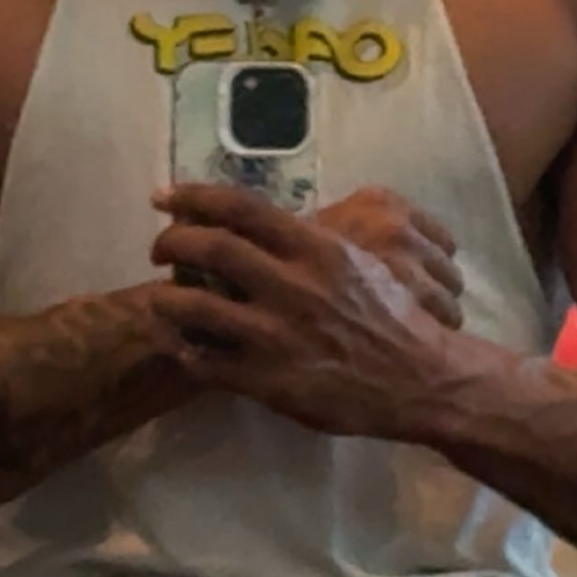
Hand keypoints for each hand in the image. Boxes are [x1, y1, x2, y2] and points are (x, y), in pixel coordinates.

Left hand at [150, 183, 455, 439]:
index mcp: (314, 248)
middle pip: (210, 247)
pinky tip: (181, 344)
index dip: (194, 196)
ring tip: (157, 297)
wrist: (419, 378)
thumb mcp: (356, 259)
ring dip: (165, 298)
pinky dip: (185, 348)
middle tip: (159, 247)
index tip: (164, 195)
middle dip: (171, 241)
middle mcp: (291, 285)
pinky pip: (207, 362)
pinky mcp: (269, 381)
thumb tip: (264, 225)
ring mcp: (277, 335)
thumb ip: (308, 242)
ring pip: (195, 306)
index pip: (240, 206)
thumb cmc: (390, 312)